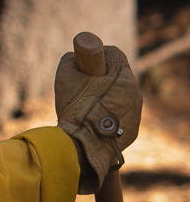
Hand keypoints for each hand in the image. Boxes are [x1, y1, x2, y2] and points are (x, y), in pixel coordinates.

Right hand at [54, 46, 141, 193]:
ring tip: (87, 105)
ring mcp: (136, 114)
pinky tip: (93, 120)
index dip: (99, 55)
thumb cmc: (74, 107)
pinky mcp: (133, 131)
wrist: (80, 146)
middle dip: (102, 77)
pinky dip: (109, 114)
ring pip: (121, 96)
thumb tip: (75, 59)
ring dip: (106, 96)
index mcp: (123, 78)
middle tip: (84, 84)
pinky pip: (121, 115)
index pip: (115, 55)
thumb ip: (71, 60)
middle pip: (119, 76)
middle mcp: (136, 94)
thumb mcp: (65, 74)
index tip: (87, 64)